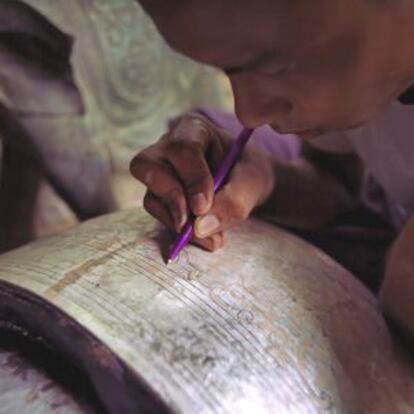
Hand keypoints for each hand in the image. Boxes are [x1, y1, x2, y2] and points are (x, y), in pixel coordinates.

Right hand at [130, 113, 274, 250]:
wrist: (247, 186)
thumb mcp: (251, 185)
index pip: (182, 149)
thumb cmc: (249, 175)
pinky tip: (203, 236)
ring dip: (176, 219)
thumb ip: (232, 202)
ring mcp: (159, 170)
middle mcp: (168, 146)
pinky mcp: (158, 194)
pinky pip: (156, 211)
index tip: (203, 207)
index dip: (191, 179)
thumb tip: (199, 227)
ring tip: (210, 237)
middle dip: (172, 198)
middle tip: (193, 224)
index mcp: (194, 129)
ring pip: (150, 194)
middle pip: (149, 166)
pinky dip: (176, 227)